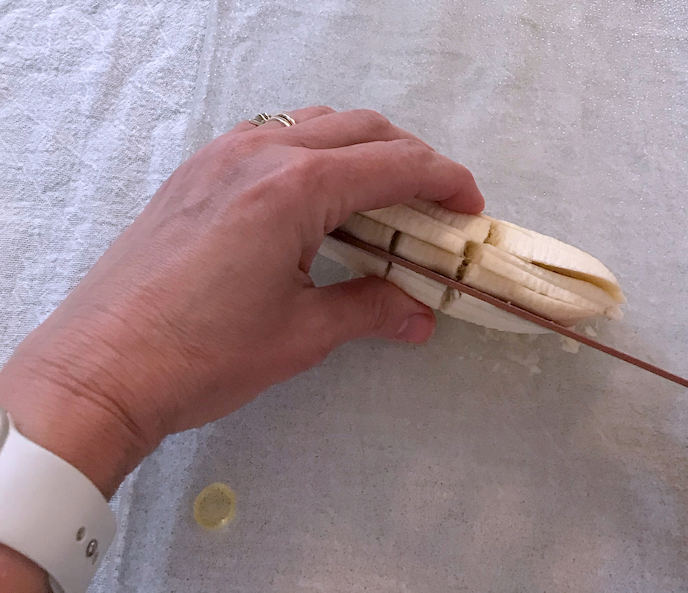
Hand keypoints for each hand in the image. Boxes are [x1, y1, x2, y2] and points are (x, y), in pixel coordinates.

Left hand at [0, 107, 483, 497]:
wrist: (99, 369)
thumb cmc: (200, 356)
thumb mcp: (301, 335)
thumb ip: (370, 310)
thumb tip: (419, 314)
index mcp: (295, 189)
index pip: (396, 163)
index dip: (446, 182)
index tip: (471, 209)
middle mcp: (261, 154)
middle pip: (363, 129)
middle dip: (413, 161)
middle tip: (438, 208)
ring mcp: (223, 156)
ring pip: (318, 125)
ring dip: (364, 151)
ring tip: (385, 203)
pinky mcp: (198, 172)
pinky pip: (275, 138)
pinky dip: (316, 154)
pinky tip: (319, 200)